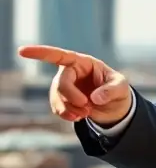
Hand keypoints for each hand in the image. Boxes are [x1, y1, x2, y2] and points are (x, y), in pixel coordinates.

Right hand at [17, 45, 131, 126]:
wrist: (114, 106)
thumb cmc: (117, 90)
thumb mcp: (121, 88)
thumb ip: (110, 91)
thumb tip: (95, 98)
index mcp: (83, 62)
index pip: (59, 55)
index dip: (41, 53)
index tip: (22, 51)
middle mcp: (70, 71)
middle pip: (61, 84)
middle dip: (72, 98)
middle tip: (86, 107)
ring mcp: (64, 85)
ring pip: (57, 98)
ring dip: (70, 108)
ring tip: (86, 113)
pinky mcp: (62, 99)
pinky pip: (57, 107)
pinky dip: (66, 114)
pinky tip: (79, 117)